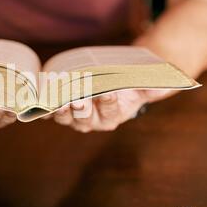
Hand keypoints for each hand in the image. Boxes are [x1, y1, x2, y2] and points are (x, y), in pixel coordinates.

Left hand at [53, 89, 171, 132]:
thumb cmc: (125, 87)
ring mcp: (74, 117)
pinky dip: (45, 107)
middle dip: (81, 110)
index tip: (108, 91)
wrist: (108, 86)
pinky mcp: (60, 110)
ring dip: (60, 109)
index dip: (108, 101)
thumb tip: (164, 86)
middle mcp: (92, 121)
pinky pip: (50, 112)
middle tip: (78, 100)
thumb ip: (152, 87)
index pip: (110, 110)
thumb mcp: (140, 87)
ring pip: (66, 117)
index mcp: (112, 116)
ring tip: (58, 99)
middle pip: (85, 118)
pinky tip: (42, 99)